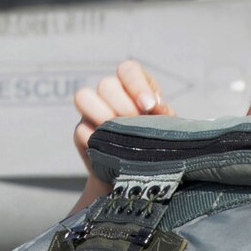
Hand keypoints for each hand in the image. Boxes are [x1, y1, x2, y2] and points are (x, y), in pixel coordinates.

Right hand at [72, 60, 172, 194]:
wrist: (142, 180)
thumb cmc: (160, 147)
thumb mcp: (168, 130)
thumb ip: (164, 115)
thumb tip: (156, 107)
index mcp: (134, 88)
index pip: (128, 70)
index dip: (136, 84)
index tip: (149, 106)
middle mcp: (110, 96)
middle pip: (106, 84)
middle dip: (123, 106)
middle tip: (137, 127)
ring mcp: (93, 113)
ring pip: (83, 97)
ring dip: (103, 116)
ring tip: (121, 137)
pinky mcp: (83, 134)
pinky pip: (81, 131)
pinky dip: (97, 141)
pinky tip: (113, 153)